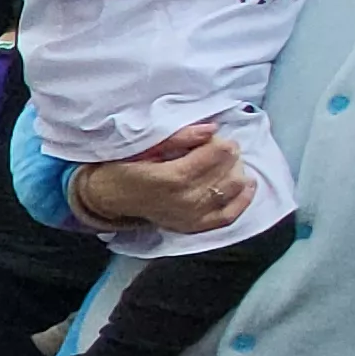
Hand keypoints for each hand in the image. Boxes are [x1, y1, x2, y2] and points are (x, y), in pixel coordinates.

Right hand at [70, 123, 251, 234]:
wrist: (107, 198)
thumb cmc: (124, 167)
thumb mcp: (145, 146)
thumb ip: (179, 138)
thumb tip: (212, 129)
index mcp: (173, 177)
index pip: (218, 153)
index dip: (219, 141)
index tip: (209, 138)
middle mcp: (187, 200)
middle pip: (230, 169)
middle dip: (227, 154)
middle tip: (213, 148)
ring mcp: (193, 216)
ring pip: (234, 188)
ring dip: (235, 170)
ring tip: (223, 163)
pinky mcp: (195, 226)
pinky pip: (230, 215)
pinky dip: (243, 199)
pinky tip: (247, 184)